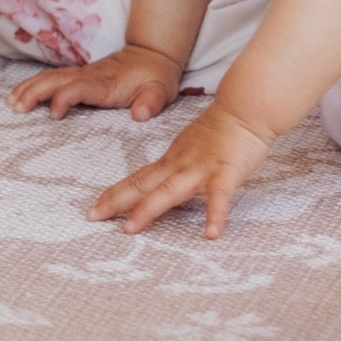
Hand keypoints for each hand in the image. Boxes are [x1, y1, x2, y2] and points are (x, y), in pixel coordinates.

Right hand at [8, 45, 181, 122]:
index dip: (66, 98)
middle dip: (36, 91)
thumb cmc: (155, 78)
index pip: (81, 88)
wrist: (152, 55)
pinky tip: (19, 94)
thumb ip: (152, 102)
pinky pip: (52, 78)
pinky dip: (33, 84)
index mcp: (106, 83)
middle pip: (58, 80)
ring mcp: (82, 74)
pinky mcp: (79, 76)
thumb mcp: (161, 91)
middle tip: (17, 107)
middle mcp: (90, 76)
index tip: (54, 114)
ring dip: (30, 87)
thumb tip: (141, 114)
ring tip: (11, 102)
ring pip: (51, 77)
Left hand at [89, 100, 274, 238]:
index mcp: (173, 160)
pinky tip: (211, 234)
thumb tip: (163, 186)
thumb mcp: (192, 147)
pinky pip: (220, 196)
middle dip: (117, 200)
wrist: (246, 106)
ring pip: (170, 190)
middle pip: (144, 184)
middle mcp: (181, 165)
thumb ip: (178, 167)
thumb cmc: (223, 128)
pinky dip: (215, 215)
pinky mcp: (226, 172)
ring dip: (149, 209)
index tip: (94, 207)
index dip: (116, 193)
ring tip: (130, 228)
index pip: (139, 178)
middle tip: (93, 216)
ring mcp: (202, 169)